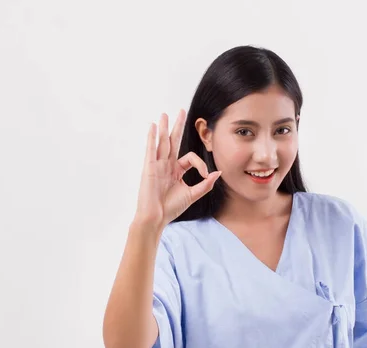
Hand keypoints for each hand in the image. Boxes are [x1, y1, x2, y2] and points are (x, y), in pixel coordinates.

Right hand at [135, 109, 221, 227]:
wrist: (156, 218)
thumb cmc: (171, 208)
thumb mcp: (192, 194)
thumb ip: (205, 184)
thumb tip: (218, 172)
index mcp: (176, 171)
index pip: (190, 158)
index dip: (201, 164)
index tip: (206, 174)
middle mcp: (166, 165)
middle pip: (173, 141)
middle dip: (178, 126)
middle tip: (182, 111)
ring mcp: (157, 165)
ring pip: (162, 142)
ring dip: (164, 127)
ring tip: (164, 114)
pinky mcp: (149, 168)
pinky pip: (151, 149)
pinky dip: (152, 138)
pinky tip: (153, 127)